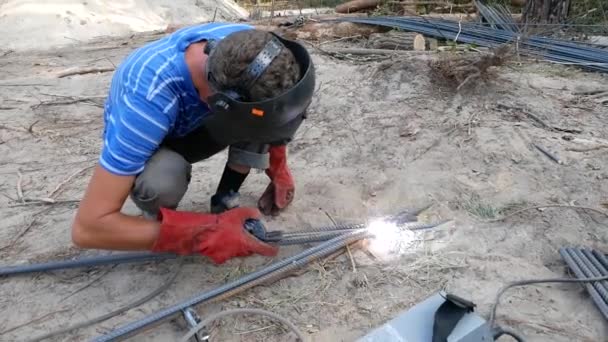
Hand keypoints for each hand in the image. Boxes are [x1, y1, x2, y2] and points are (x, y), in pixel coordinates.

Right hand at [150, 207, 277, 263]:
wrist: (200, 233)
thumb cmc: (218, 225)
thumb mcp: (237, 214)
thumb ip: (250, 213)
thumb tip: (257, 214)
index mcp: (245, 243)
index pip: (263, 250)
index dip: (271, 250)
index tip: (275, 250)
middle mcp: (238, 253)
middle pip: (250, 251)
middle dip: (251, 244)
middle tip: (249, 236)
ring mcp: (228, 257)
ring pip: (239, 253)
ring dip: (239, 246)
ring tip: (234, 235)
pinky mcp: (218, 258)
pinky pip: (227, 254)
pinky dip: (228, 248)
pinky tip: (223, 240)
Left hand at [258, 145, 294, 215]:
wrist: (274, 157)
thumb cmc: (280, 170)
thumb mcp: (280, 184)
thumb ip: (280, 195)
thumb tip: (281, 206)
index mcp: (290, 186)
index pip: (287, 200)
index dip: (281, 206)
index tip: (275, 212)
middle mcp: (286, 185)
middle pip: (279, 198)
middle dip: (273, 205)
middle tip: (268, 213)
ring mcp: (279, 182)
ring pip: (273, 195)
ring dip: (268, 202)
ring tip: (262, 208)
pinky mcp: (273, 179)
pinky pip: (270, 190)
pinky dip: (266, 196)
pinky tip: (261, 201)